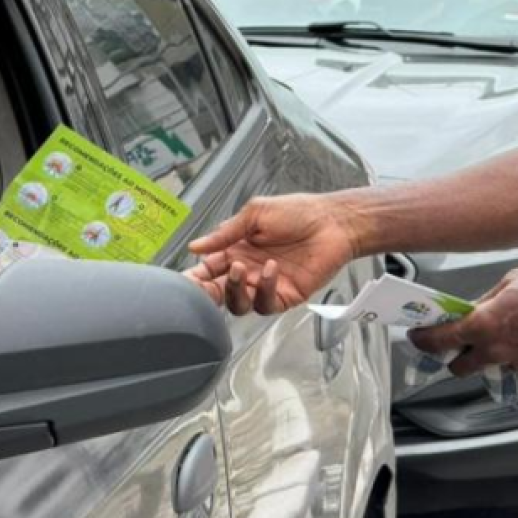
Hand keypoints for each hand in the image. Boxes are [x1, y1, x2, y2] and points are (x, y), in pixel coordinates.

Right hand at [185, 193, 360, 314]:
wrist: (333, 221)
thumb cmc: (299, 212)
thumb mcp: (257, 213)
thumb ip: (226, 232)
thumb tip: (195, 247)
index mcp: (237, 250)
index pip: (207, 270)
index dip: (194, 278)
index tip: (184, 280)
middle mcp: (248, 271)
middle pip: (218, 292)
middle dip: (206, 293)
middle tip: (203, 286)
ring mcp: (266, 285)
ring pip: (237, 304)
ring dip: (233, 290)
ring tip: (239, 269)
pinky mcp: (286, 296)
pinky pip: (265, 304)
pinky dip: (264, 289)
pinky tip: (270, 269)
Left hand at [409, 268, 517, 376]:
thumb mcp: (508, 283)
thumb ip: (484, 301)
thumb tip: (472, 308)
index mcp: (483, 325)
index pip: (441, 340)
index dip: (424, 340)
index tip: (417, 336)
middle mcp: (495, 350)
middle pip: (459, 369)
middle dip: (455, 359)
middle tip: (458, 345)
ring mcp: (515, 364)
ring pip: (489, 369)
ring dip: (487, 358)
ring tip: (500, 338)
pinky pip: (514, 368)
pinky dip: (512, 358)